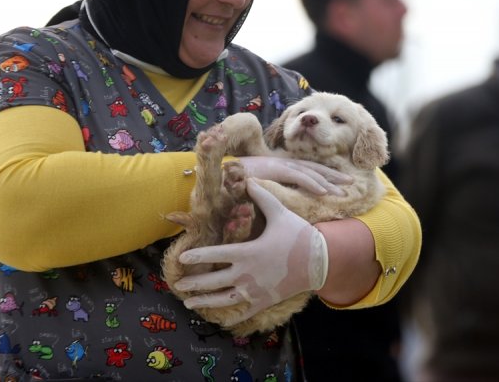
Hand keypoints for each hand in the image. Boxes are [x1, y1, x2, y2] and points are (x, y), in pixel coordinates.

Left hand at [174, 180, 328, 323]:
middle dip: (193, 284)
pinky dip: (230, 317)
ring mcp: (255, 290)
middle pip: (213, 281)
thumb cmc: (298, 235)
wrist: (320, 260)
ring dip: (204, 302)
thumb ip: (262, 197)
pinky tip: (219, 319)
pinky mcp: (264, 301)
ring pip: (223, 299)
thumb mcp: (279, 213)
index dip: (197, 256)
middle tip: (178, 285)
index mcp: (247, 252)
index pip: (215, 254)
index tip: (182, 258)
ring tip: (188, 303)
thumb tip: (248, 179)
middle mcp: (247, 273)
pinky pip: (244, 311)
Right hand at [238, 156, 350, 195]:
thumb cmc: (235, 181)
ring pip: (310, 173)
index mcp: (282, 165)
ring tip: (343, 191)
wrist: (218, 172)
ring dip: (328, 182)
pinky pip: (297, 177)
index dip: (326, 174)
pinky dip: (312, 184)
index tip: (341, 182)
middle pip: (314, 169)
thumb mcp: (260, 184)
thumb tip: (283, 198)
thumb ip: (272, 188)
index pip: (309, 169)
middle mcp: (283, 162)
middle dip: (333, 176)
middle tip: (351, 183)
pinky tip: (324, 191)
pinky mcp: (274, 169)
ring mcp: (279, 165)